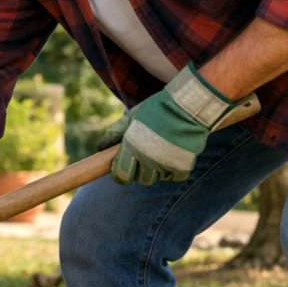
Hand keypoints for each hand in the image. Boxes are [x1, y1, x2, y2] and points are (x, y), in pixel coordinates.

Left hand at [96, 63, 254, 184]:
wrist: (187, 107)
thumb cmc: (157, 109)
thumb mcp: (132, 117)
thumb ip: (115, 133)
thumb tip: (100, 148)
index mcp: (132, 147)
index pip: (121, 176)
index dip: (120, 172)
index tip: (124, 166)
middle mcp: (147, 160)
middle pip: (140, 179)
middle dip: (140, 170)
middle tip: (145, 154)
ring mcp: (165, 166)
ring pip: (157, 178)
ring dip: (156, 169)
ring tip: (160, 150)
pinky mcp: (182, 168)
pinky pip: (173, 177)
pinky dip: (173, 169)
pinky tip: (173, 154)